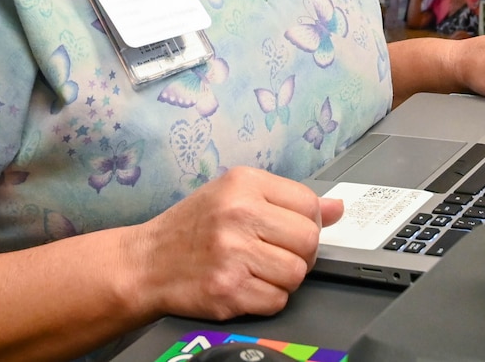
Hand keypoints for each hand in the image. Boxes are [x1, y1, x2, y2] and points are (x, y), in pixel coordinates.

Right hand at [128, 167, 343, 319]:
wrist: (146, 263)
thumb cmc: (191, 229)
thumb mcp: (234, 196)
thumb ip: (286, 200)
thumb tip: (338, 208)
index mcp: (243, 183)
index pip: (308, 203)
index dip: (307, 222)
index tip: (290, 230)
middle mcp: (238, 214)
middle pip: (309, 240)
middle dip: (300, 253)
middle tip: (275, 254)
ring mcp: (233, 254)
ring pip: (297, 274)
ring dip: (283, 278)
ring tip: (257, 269)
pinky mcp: (229, 290)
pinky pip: (277, 300)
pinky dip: (267, 298)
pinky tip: (245, 285)